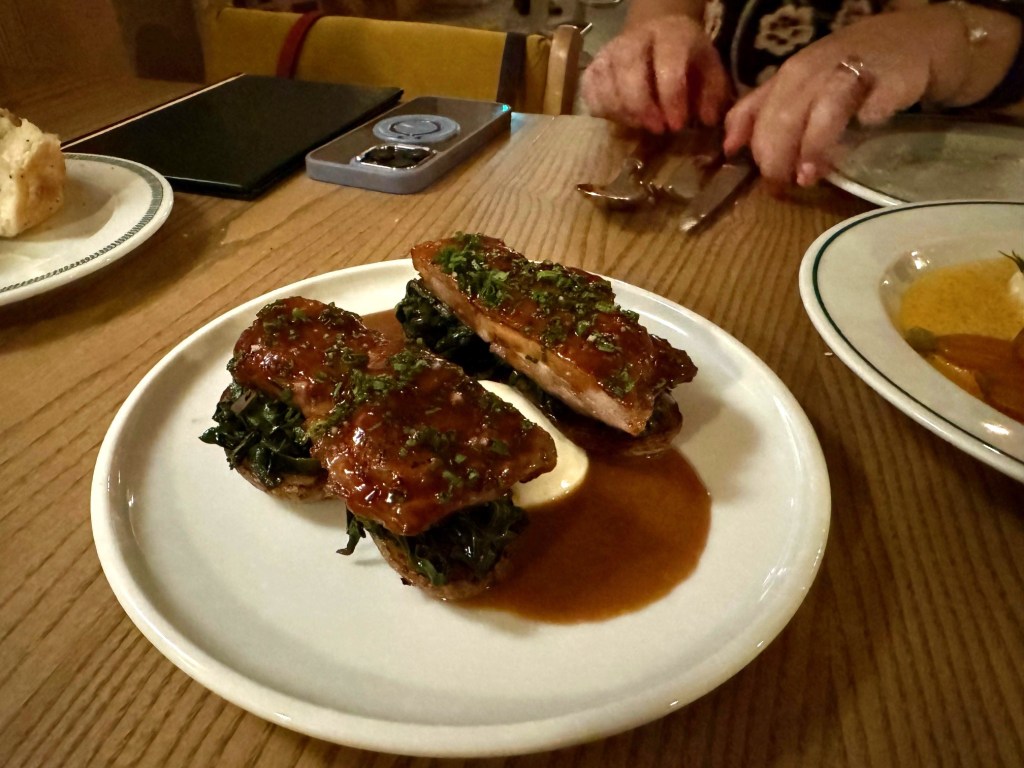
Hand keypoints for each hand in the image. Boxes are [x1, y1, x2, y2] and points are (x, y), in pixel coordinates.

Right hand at [581, 15, 731, 133]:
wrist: (657, 36)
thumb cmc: (686, 59)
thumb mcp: (709, 69)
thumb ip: (712, 94)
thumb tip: (707, 120)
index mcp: (670, 36)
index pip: (667, 66)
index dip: (671, 98)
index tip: (678, 124)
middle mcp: (635, 40)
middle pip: (629, 72)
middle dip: (643, 107)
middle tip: (657, 129)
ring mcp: (609, 53)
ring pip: (606, 85)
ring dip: (623, 113)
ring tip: (641, 126)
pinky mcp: (593, 68)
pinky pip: (590, 93)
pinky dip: (604, 111)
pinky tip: (621, 120)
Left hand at [722, 5, 968, 185]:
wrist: (903, 41)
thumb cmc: (840, 72)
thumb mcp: (794, 87)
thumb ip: (757, 112)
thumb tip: (729, 147)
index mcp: (787, 77)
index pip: (759, 117)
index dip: (757, 152)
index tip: (765, 183)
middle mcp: (813, 72)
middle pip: (784, 117)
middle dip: (778, 157)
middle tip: (784, 186)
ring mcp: (850, 72)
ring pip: (823, 110)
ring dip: (813, 146)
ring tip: (808, 177)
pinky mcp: (888, 78)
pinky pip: (873, 100)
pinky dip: (867, 116)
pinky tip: (863, 131)